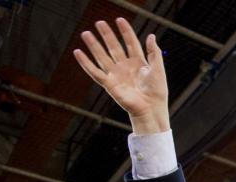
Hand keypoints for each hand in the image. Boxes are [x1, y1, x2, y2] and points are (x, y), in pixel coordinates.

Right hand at [73, 18, 169, 133]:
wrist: (151, 109)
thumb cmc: (157, 92)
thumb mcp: (158, 69)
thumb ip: (154, 53)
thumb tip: (151, 35)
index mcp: (138, 63)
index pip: (130, 43)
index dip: (125, 32)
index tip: (119, 19)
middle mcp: (126, 67)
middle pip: (114, 47)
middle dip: (107, 35)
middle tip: (99, 22)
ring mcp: (116, 75)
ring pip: (102, 56)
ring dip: (94, 45)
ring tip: (86, 33)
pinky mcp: (109, 84)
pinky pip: (94, 72)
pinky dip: (85, 63)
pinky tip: (77, 53)